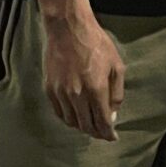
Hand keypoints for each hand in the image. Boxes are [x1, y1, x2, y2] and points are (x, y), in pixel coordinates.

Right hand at [42, 11, 125, 140]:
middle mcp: (76, 94)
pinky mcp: (49, 88)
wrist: (68, 29)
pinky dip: (68, 118)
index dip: (108, 133)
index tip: (112, 137)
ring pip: (71, 121)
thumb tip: (112, 114)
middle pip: (86, 125)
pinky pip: (59, 112)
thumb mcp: (117, 66)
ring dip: (82, 126)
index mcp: (96, 89)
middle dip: (96, 133)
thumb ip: (116, 93)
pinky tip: (76, 115)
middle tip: (103, 134)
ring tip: (90, 125)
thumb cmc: (96, 44)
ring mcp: (60, 92)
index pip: (102, 121)